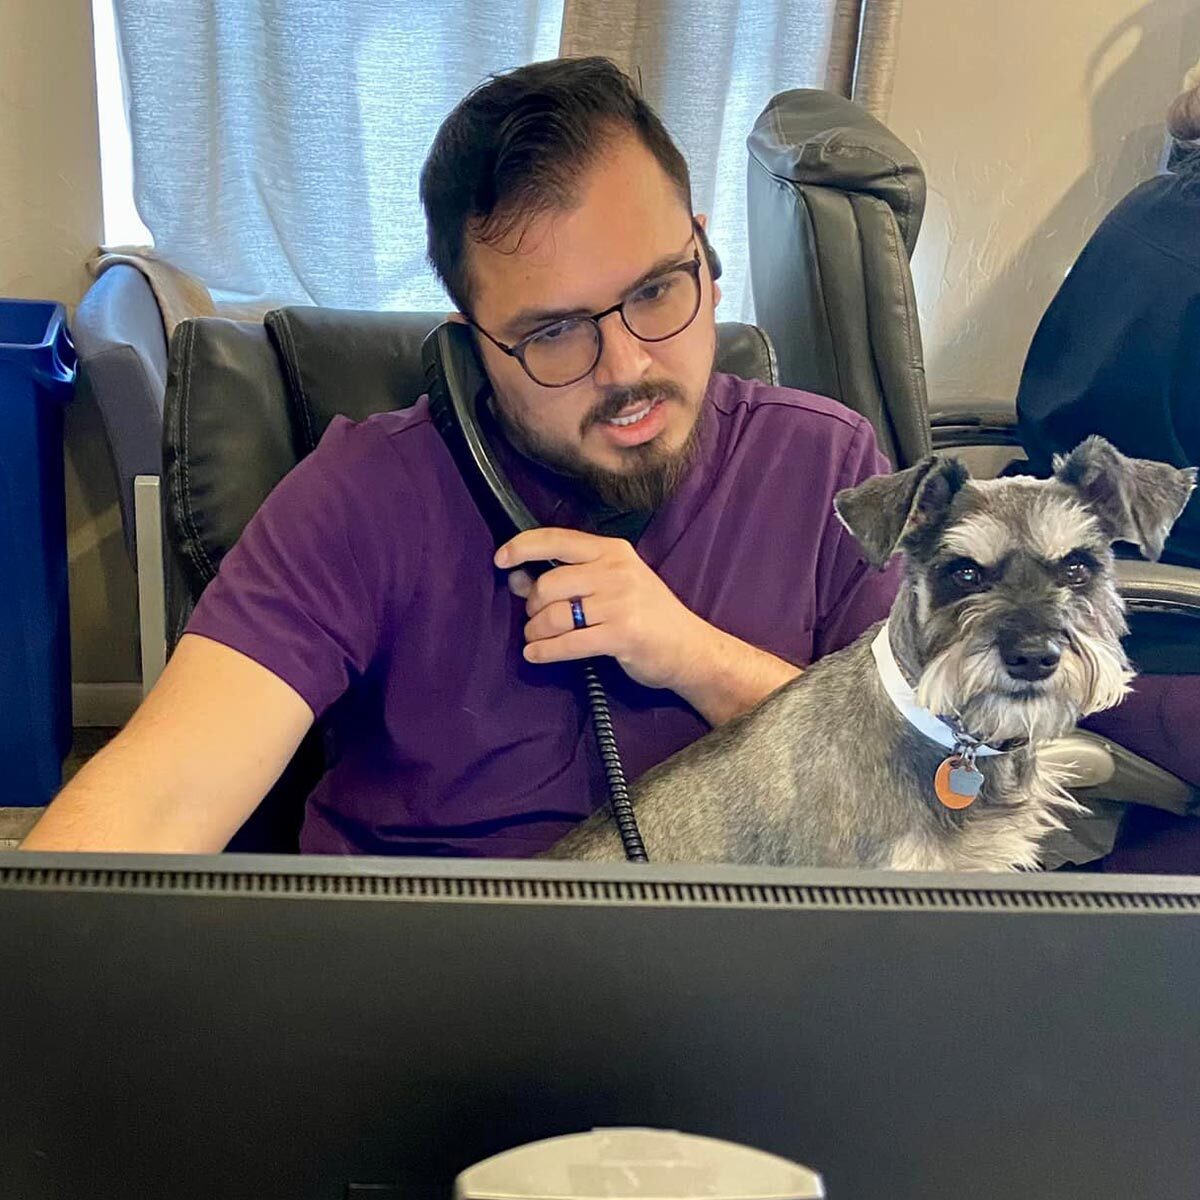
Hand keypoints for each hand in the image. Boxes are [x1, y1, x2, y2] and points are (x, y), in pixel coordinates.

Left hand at [495, 528, 710, 691]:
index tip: (501, 559)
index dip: (522, 546)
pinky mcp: (622, 635)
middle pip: (548, 584)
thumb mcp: (611, 586)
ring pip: (554, 616)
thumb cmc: (647, 615)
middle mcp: (615, 570)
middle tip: (536, 619)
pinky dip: (545, 651)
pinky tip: (536, 654)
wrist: (690, 648)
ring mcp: (620, 603)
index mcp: (612, 551)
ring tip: (537, 638)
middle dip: (533, 606)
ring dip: (536, 631)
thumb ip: (567, 578)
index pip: (557, 539)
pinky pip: (568, 643)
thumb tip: (517, 578)